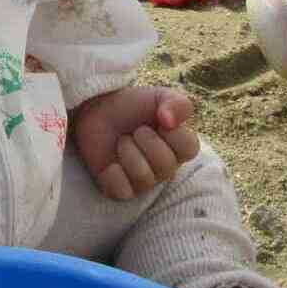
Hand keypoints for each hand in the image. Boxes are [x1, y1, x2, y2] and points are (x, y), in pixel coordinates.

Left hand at [71, 86, 200, 200]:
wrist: (97, 110)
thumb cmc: (132, 106)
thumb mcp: (159, 96)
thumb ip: (177, 104)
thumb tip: (170, 121)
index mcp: (178, 148)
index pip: (189, 149)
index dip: (172, 132)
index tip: (160, 119)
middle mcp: (164, 168)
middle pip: (166, 165)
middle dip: (146, 140)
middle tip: (135, 130)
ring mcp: (143, 181)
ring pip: (144, 177)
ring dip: (128, 151)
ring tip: (121, 141)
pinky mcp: (119, 189)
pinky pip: (122, 191)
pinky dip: (113, 174)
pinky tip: (110, 162)